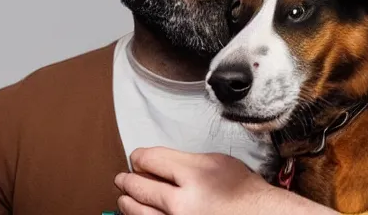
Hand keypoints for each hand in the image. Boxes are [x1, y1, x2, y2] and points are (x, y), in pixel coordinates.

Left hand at [114, 147, 337, 214]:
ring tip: (125, 198)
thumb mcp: (218, 162)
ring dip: (128, 203)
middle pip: (139, 186)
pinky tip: (142, 214)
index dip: (138, 158)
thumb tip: (157, 162)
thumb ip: (186, 160)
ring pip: (138, 212)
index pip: (149, 159)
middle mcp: (183, 201)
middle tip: (123, 179)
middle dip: (127, 180)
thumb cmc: (245, 193)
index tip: (136, 160)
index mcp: (194, 174)